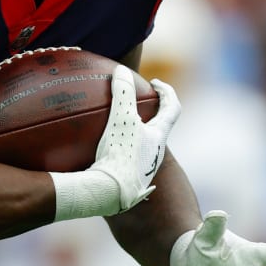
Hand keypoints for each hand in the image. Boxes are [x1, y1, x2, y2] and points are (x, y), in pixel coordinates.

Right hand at [89, 65, 179, 210]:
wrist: (109, 196)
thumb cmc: (120, 156)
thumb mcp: (121, 119)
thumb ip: (123, 93)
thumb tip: (121, 70)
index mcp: (159, 138)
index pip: (172, 109)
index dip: (167, 92)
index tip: (155, 83)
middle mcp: (154, 155)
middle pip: (158, 128)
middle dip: (148, 113)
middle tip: (135, 102)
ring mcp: (141, 170)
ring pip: (141, 145)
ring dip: (131, 132)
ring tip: (112, 122)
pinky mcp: (126, 181)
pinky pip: (124, 159)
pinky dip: (115, 148)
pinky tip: (93, 148)